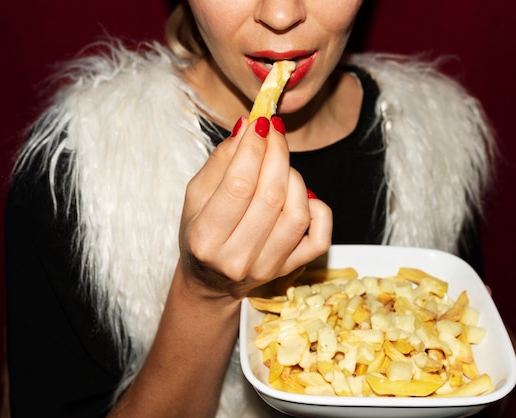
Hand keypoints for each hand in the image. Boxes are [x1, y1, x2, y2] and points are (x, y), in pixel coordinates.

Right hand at [178, 116, 331, 298]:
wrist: (210, 281)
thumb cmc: (201, 234)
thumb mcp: (196, 197)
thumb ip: (220, 161)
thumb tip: (246, 128)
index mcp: (205, 239)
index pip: (238, 185)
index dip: (253, 149)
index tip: (259, 124)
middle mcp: (236, 258)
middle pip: (271, 196)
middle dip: (277, 154)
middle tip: (274, 132)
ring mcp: (267, 267)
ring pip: (297, 214)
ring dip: (294, 178)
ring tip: (280, 166)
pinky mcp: (289, 270)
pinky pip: (319, 237)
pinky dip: (319, 210)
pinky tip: (303, 197)